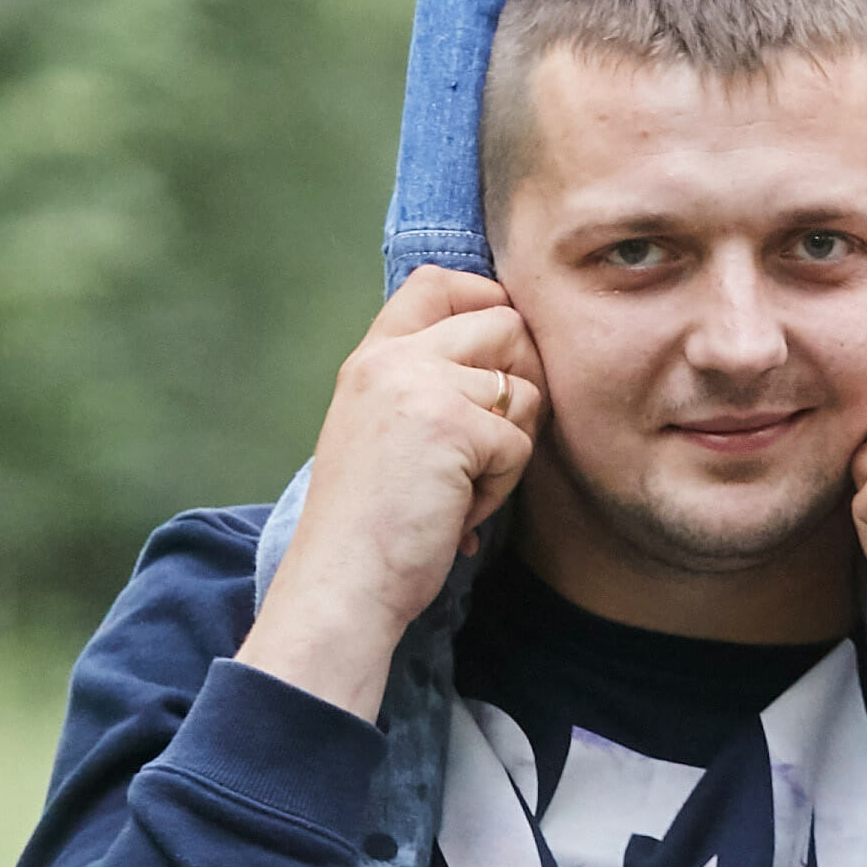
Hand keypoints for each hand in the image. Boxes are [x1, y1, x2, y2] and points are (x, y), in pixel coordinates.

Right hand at [241, 270, 542, 717]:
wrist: (341, 584)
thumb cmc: (368, 525)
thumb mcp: (380, 431)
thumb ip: (423, 385)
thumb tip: (512, 356)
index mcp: (371, 358)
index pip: (437, 283)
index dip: (486, 303)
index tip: (496, 362)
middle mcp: (394, 360)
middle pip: (505, 323)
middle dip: (520, 384)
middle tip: (489, 448)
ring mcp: (423, 387)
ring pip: (525, 389)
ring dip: (510, 449)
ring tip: (462, 490)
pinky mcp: (455, 426)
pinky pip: (519, 444)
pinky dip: (499, 490)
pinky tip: (458, 515)